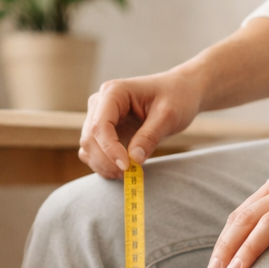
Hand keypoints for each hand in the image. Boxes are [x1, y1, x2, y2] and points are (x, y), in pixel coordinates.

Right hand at [78, 70, 201, 178]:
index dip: (110, 149)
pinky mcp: (105, 130)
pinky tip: (122, 171)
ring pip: (88, 146)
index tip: (127, 166)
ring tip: (127, 175)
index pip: (100, 125)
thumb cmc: (176, 97)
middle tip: (128, 175)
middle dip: (106, 161)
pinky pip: (94, 151)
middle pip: (90, 138)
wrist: (180, 92)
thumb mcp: (168, 116)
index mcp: (114, 92)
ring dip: (102, 165)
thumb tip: (134, 159)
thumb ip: (150, 136)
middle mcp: (101, 102)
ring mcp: (100, 116)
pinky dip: (103, 164)